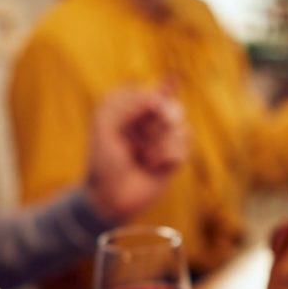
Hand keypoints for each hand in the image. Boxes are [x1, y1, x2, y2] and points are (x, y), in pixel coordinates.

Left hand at [85, 84, 188, 220]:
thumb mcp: (105, 125)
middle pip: (171, 106)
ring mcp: (163, 139)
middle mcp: (148, 121)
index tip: (134, 115)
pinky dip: (168, 156)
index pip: (150, 91)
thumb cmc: (103, 161)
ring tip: (144, 157)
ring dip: (161, 143)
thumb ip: (128, 103)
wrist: (112, 197)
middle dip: (158, 123)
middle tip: (142, 137)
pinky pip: (184, 146)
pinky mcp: (174, 157)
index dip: (148, 101)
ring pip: (181, 126)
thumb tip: (159, 98)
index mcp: (130, 109)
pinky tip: (154, 167)